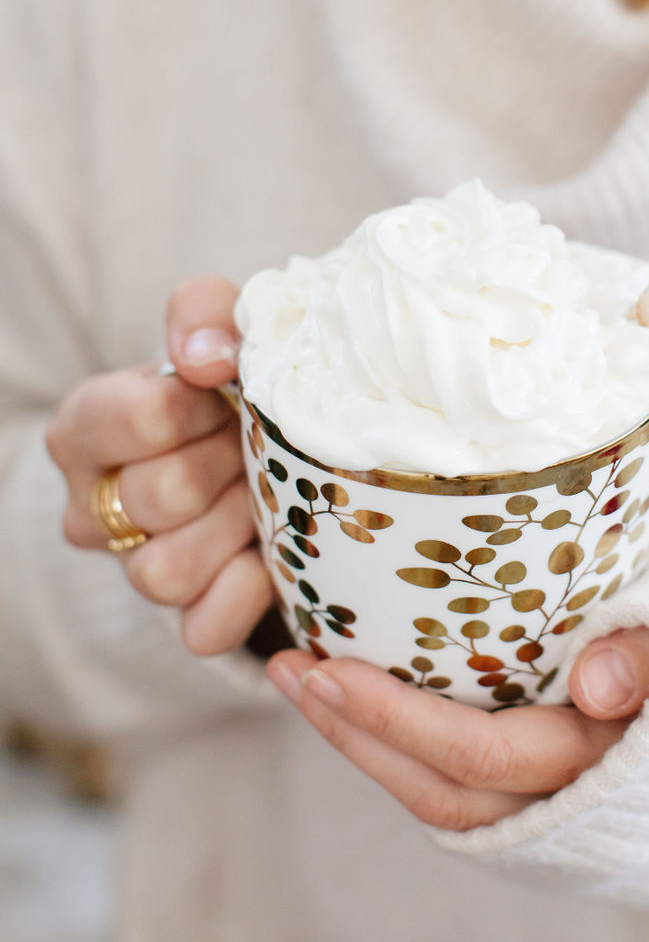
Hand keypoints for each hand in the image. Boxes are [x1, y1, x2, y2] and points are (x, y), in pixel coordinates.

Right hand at [46, 275, 271, 653]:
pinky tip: (272, 550)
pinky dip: (248, 591)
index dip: (203, 407)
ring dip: (235, 528)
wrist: (261, 441)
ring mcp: (132, 569)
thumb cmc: (227, 383)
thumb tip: (208, 359)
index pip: (143, 420)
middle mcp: (90, 507)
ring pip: (165, 573)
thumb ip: (205, 314)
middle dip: (227, 466)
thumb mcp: (215, 324)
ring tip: (262, 494)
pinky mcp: (184, 618)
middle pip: (159, 498)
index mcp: (83, 427)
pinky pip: (205, 628)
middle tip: (253, 446)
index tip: (227, 395)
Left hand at [267, 628, 648, 829]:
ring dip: (362, 744)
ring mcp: (560, 805)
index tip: (326, 664)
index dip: (396, 719)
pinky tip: (358, 699)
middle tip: (286, 666)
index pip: (482, 755)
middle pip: (443, 791)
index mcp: (612, 755)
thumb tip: (598, 684)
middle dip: (354, 734)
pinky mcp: (546, 792)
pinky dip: (398, 746)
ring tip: (300, 679)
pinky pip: (457, 785)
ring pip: (442, 800)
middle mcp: (578, 799)